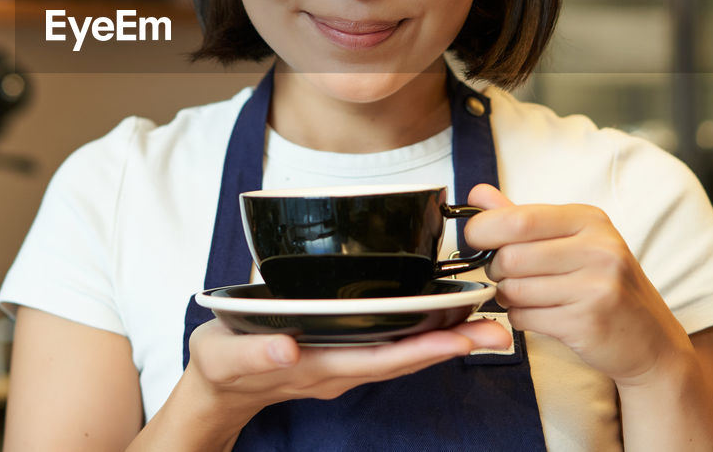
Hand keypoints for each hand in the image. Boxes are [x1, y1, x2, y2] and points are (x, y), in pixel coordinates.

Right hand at [180, 317, 510, 430]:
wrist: (216, 390)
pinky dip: (418, 337)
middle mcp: (338, 369)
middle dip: (451, 344)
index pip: (380, 358)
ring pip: (401, 355)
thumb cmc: (220, 366)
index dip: (422, 347)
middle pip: (404, 359)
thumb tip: (287, 348)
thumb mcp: (225, 357)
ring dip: (442, 341)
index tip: (460, 335)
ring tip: (483, 324)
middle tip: (496, 328)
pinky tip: (439, 322)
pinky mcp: (339, 357)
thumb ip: (255, 353)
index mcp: (316, 366)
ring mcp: (342, 366)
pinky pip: (388, 350)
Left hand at [464, 183, 694, 386]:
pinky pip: (524, 317)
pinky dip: (519, 317)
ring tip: (524, 295)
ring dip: (506, 296)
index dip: (484, 229)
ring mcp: (596, 287)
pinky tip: (539, 314)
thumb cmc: (602, 284)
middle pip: (511, 256)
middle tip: (505, 275)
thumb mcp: (570, 240)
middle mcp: (598, 249)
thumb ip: (521, 217)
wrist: (650, 340)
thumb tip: (476, 193)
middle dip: (495, 269)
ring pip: (514, 289)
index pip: (520, 218)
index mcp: (589, 220)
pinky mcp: (587, 322)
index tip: (474, 239)